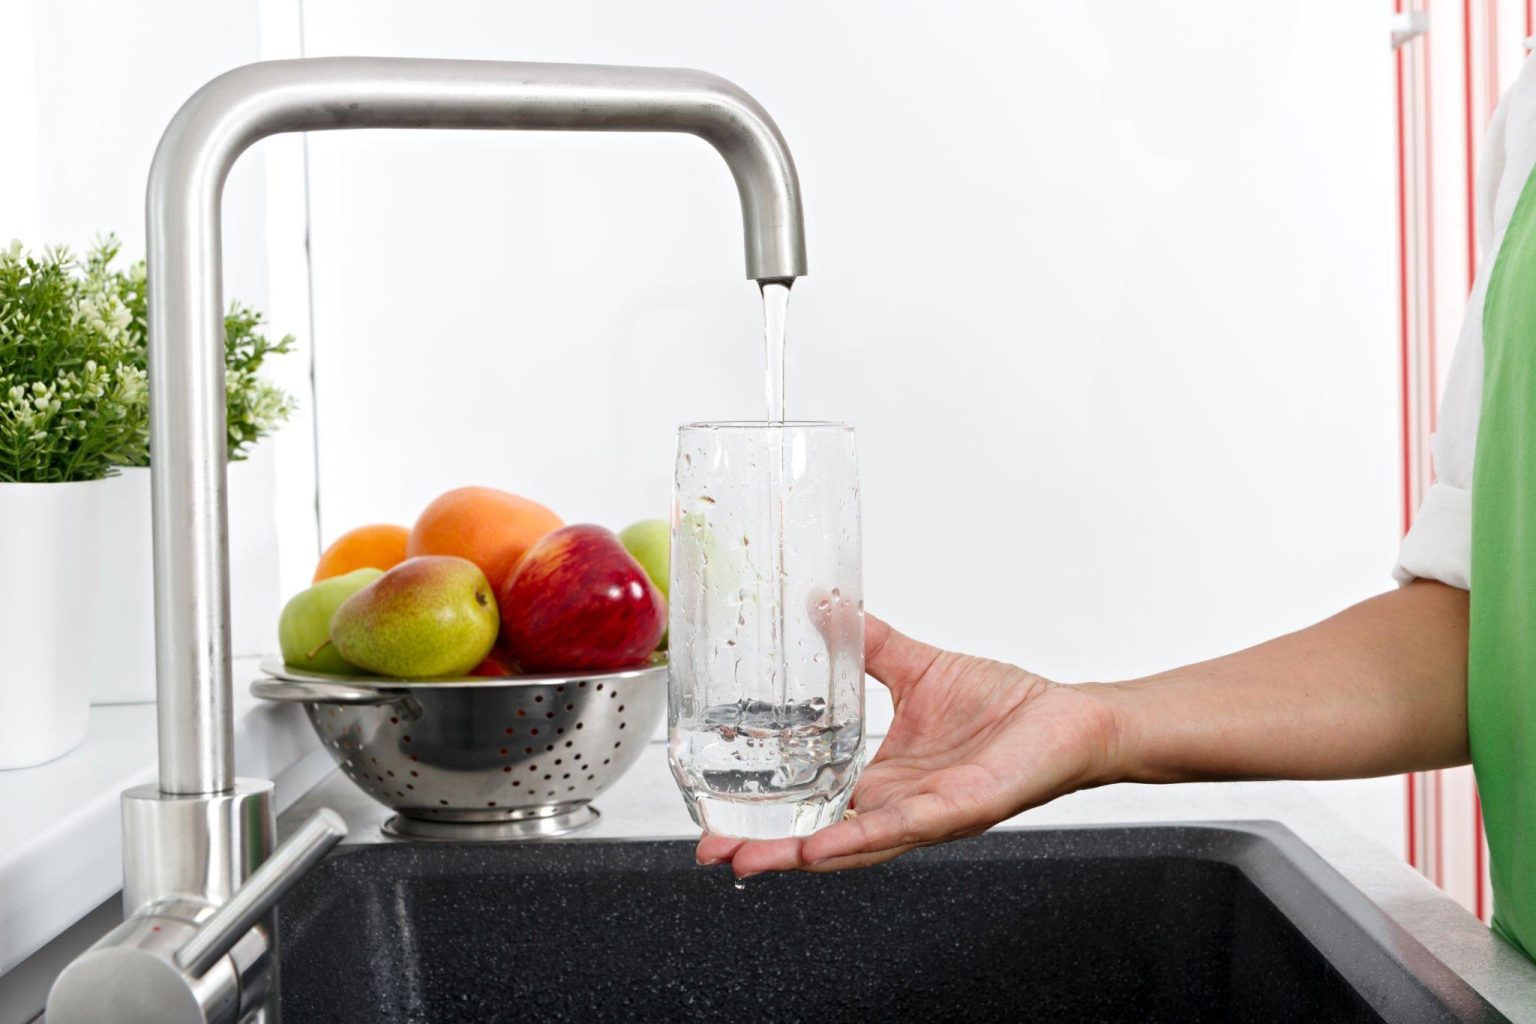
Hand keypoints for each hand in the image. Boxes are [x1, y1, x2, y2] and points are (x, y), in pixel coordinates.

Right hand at [695, 614, 1120, 877]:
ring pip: (850, 842)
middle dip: (765, 847)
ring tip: (746, 859)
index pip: (813, 799)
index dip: (767, 808)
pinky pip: (900, 828)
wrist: (1071, 719)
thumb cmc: (1007, 707)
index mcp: (884, 776)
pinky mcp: (958, 810)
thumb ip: (866, 641)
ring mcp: (926, 813)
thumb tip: (820, 602)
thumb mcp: (916, 667)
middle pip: (820, 833)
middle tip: (711, 850)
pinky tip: (818, 848)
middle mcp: (898, 804)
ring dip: (795, 854)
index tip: (717, 811)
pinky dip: (856, 839)